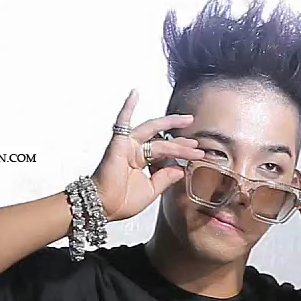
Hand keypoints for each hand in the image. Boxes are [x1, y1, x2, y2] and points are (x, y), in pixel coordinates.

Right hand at [92, 89, 204, 221]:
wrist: (104, 206)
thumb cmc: (120, 201)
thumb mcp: (151, 190)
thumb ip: (165, 178)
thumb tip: (181, 169)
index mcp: (140, 162)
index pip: (164, 152)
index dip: (180, 151)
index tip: (196, 153)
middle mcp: (134, 151)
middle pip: (162, 140)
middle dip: (180, 141)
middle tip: (196, 141)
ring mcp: (127, 145)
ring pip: (152, 131)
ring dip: (169, 123)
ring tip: (186, 119)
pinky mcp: (119, 143)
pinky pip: (122, 121)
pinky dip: (128, 107)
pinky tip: (135, 94)